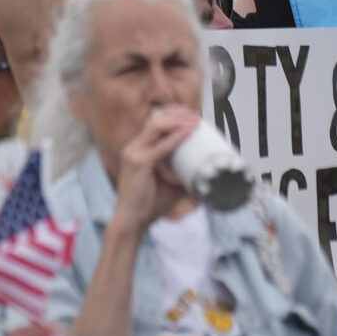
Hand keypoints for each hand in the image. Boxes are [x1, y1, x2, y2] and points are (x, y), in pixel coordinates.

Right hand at [110, 104, 197, 235]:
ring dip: (177, 120)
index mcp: (138, 149)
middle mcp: (134, 147)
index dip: (173, 115)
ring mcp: (134, 153)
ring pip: (156, 126)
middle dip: (177, 113)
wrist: (132, 221)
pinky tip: (188, 132)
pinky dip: (176, 136)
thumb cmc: (147, 204)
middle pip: (155, 119)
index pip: (154, 123)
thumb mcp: (169, 185)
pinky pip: (161, 146)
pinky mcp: (139, 163)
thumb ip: (182, 176)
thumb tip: (205, 175)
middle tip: (195, 116)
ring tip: (194, 121)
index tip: (191, 116)